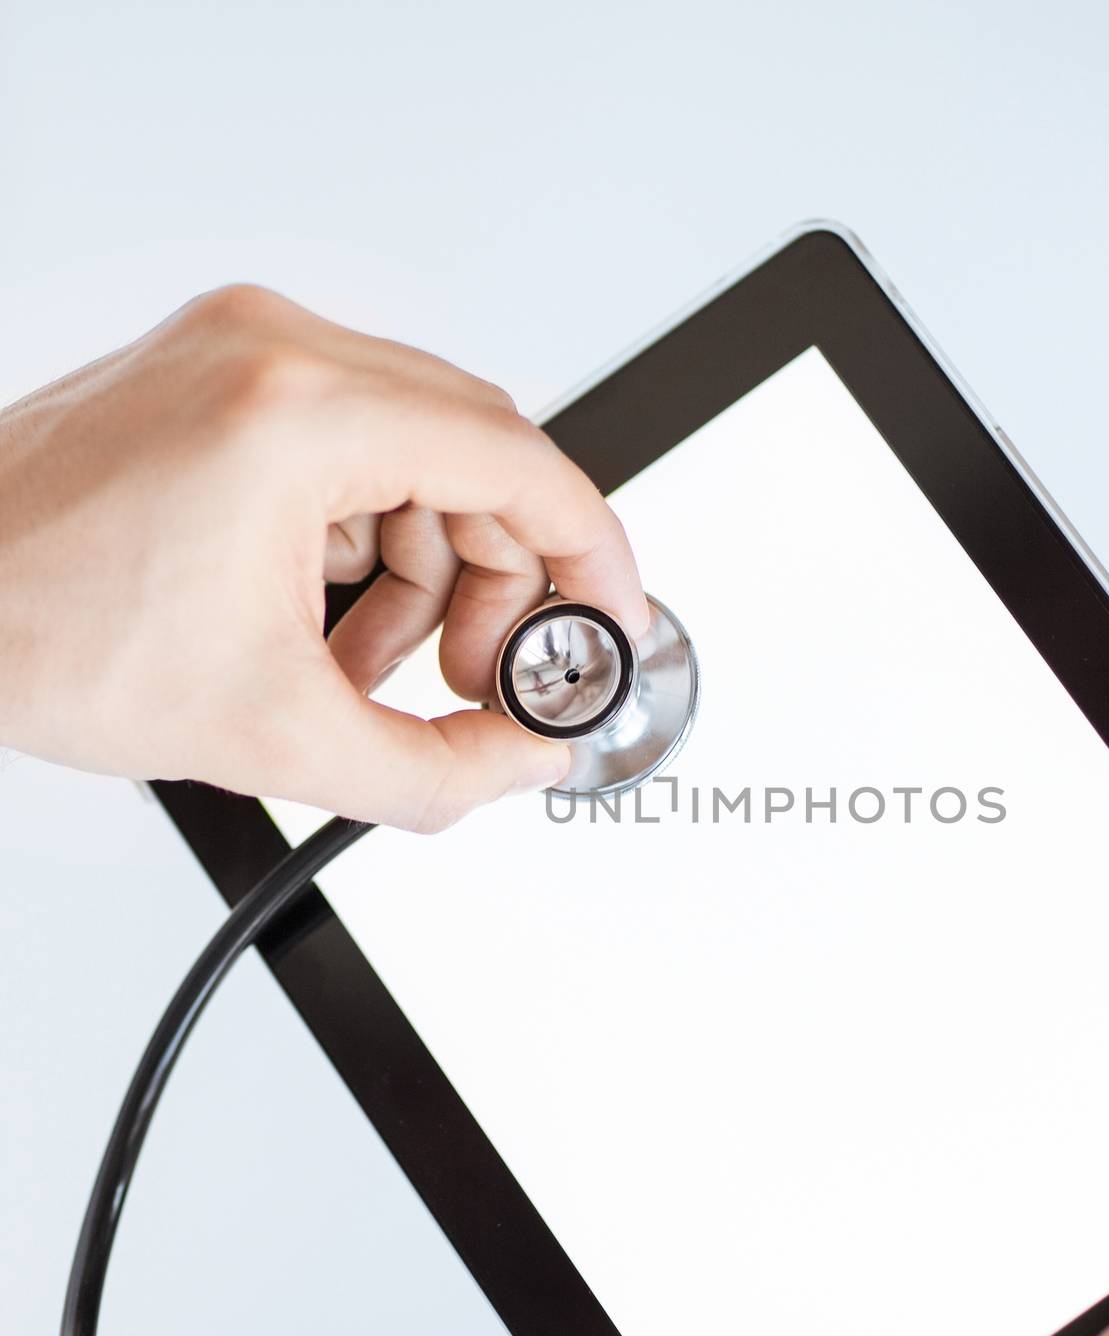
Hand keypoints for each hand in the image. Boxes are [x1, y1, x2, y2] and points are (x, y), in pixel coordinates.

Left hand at [0, 286, 648, 828]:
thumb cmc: (38, 631)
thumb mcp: (273, 736)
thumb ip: (439, 771)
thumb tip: (525, 761)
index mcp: (300, 411)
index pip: (521, 464)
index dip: (594, 559)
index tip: (611, 624)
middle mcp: (279, 351)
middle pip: (483, 460)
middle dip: (505, 587)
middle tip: (482, 683)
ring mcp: (249, 352)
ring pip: (425, 460)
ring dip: (432, 577)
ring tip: (375, 670)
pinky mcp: (229, 376)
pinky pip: (359, 453)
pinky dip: (371, 545)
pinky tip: (331, 626)